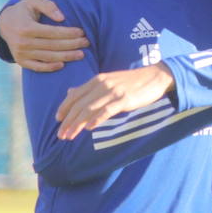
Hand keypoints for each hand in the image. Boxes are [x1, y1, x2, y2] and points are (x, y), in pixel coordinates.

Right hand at [0, 0, 88, 71]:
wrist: (5, 24)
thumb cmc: (24, 10)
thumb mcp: (33, 1)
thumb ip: (48, 5)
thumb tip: (62, 18)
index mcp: (26, 27)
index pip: (52, 32)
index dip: (68, 33)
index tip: (82, 32)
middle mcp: (23, 42)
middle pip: (53, 46)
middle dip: (72, 45)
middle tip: (87, 43)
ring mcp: (22, 53)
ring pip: (48, 57)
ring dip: (67, 57)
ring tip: (81, 54)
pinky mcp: (21, 61)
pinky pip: (38, 67)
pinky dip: (50, 67)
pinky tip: (63, 64)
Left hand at [55, 63, 176, 139]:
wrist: (154, 76)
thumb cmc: (130, 81)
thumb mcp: (107, 80)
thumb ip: (89, 88)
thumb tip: (70, 92)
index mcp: (97, 80)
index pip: (75, 94)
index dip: (64, 107)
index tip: (57, 120)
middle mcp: (102, 84)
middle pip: (79, 104)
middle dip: (68, 121)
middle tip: (61, 135)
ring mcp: (113, 92)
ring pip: (90, 109)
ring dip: (77, 124)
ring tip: (70, 136)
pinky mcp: (124, 99)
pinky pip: (107, 110)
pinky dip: (97, 119)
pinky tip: (89, 128)